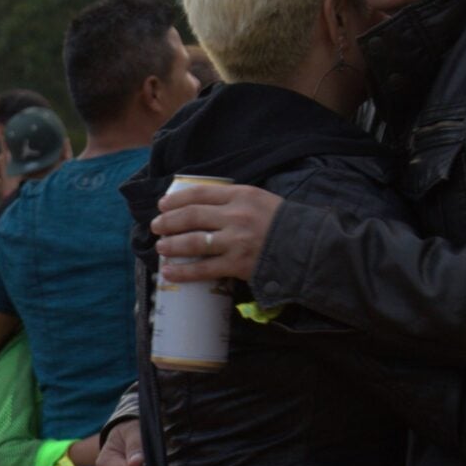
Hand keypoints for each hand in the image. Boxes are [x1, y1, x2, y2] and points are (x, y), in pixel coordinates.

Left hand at [152, 183, 283, 283]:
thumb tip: (201, 206)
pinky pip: (204, 269)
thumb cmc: (282, 223)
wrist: (309, 247)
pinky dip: (183, 271)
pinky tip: (169, 272)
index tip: (162, 205)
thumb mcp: (259, 201)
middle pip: (191, 216)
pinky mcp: (238, 264)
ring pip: (193, 242)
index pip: (199, 193)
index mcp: (241, 195)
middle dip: (168, 222)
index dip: (176, 199)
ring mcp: (236, 241)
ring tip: (160, 248)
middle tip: (156, 226)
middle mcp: (236, 216)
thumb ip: (233, 201)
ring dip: (171, 245)